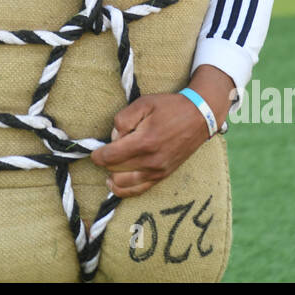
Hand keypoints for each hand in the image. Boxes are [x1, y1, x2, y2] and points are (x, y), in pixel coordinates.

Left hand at [90, 67, 234, 197]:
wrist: (199, 118)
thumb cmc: (170, 108)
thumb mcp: (143, 103)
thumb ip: (123, 120)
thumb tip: (114, 138)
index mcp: (143, 142)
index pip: (110, 157)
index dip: (97, 154)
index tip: (95, 150)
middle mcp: (150, 161)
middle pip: (114, 170)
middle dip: (106, 161)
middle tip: (108, 151)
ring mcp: (157, 172)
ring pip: (123, 185)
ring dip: (112, 176)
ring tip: (111, 166)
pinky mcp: (163, 176)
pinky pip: (138, 190)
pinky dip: (124, 189)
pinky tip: (117, 181)